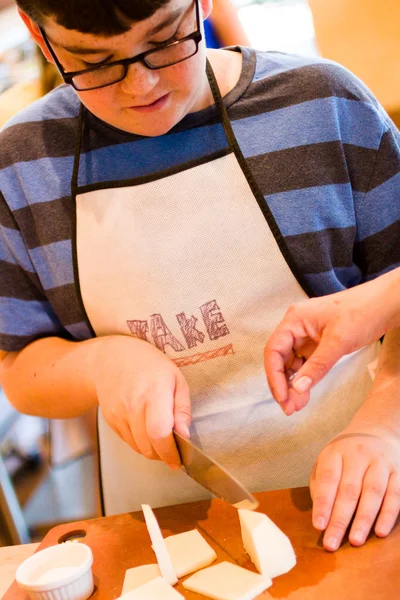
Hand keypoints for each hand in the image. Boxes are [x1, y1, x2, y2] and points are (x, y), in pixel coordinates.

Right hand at [91, 335, 190, 468]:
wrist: (112, 359)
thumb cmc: (150, 367)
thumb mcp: (176, 379)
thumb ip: (183, 409)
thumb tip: (185, 435)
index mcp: (154, 393)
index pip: (159, 433)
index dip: (170, 452)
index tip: (179, 460)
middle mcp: (133, 405)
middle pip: (148, 446)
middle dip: (163, 455)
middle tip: (174, 451)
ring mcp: (119, 413)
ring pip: (138, 448)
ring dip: (152, 451)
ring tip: (161, 439)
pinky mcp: (111, 420)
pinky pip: (128, 442)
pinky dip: (140, 443)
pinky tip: (146, 430)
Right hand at [264, 270, 399, 414]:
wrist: (386, 304)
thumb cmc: (363, 311)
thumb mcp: (338, 341)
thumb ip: (316, 366)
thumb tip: (297, 388)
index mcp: (295, 319)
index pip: (274, 350)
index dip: (274, 376)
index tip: (282, 397)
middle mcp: (296, 326)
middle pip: (280, 358)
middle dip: (282, 384)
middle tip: (289, 407)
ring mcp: (307, 334)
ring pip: (291, 363)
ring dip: (293, 384)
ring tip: (297, 405)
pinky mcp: (318, 342)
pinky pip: (305, 362)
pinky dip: (304, 378)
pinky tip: (305, 392)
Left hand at [310, 427, 399, 550]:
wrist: (376, 431)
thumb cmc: (345, 454)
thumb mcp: (326, 460)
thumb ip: (320, 484)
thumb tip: (321, 513)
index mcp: (335, 452)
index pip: (328, 479)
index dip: (323, 503)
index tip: (318, 526)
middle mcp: (358, 455)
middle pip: (349, 490)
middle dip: (340, 519)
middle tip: (331, 543)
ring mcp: (380, 462)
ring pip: (372, 493)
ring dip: (364, 519)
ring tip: (355, 541)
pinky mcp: (398, 472)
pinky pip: (394, 495)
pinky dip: (388, 515)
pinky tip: (380, 532)